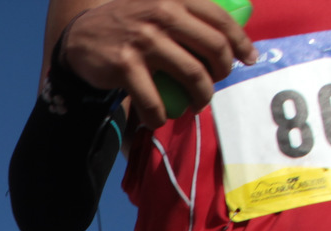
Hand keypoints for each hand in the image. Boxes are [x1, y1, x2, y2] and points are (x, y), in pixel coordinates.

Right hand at [60, 0, 255, 129]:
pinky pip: (154, 99)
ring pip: (191, 75)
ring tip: (196, 105)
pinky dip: (160, 115)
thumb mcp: (159, 5)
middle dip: (221, 72)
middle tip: (215, 84)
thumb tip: (229, 37)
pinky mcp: (125, 65)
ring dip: (200, 97)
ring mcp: (145, 40)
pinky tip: (159, 119)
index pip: (220, 19)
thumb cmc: (129, 24)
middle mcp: (163, 15)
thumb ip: (187, 15)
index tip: (249, 58)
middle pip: (213, 48)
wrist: (81, 35)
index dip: (240, 41)